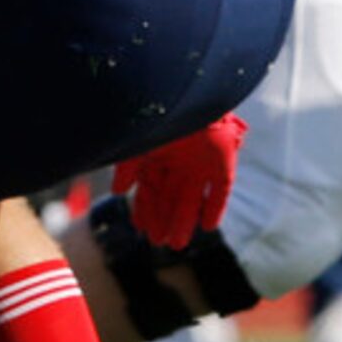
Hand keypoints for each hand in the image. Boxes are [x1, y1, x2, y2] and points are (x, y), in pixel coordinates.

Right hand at [111, 114, 247, 249]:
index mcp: (159, 159)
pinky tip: (207, 226)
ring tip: (178, 243)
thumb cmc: (162, 117)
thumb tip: (118, 193)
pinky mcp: (223, 165)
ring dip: (185, 221)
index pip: (151, 192)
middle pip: (171, 200)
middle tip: (160, 244)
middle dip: (165, 222)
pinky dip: (214, 208)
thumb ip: (127, 168)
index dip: (146, 212)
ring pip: (192, 200)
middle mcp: (180, 166)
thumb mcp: (138, 144)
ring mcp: (202, 166)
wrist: (194, 97)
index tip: (143, 231)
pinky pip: (220, 192)